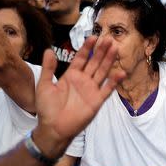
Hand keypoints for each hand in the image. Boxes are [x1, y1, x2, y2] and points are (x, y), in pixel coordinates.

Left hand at [32, 36, 124, 158]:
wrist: (53, 128)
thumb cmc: (46, 108)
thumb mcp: (44, 85)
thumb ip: (48, 68)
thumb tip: (49, 50)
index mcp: (71, 76)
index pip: (81, 58)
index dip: (87, 48)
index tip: (93, 37)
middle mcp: (83, 80)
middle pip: (94, 62)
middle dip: (101, 51)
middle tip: (108, 39)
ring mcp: (91, 90)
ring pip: (102, 71)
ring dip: (108, 60)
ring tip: (115, 48)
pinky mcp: (97, 100)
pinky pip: (107, 89)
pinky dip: (114, 81)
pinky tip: (121, 72)